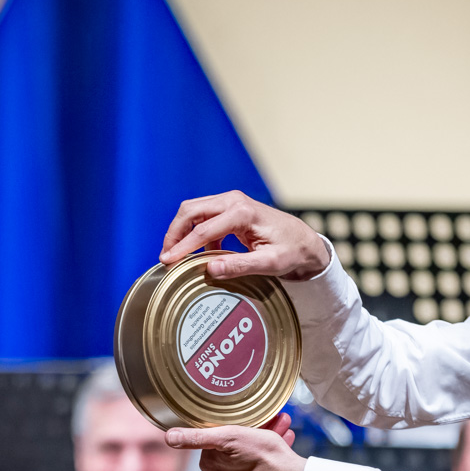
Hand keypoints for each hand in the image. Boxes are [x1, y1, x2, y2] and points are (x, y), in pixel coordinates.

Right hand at [160, 191, 330, 280]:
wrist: (304, 242)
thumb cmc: (291, 251)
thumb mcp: (269, 263)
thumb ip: (239, 266)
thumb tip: (209, 269)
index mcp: (242, 212)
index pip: (203, 230)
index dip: (182, 247)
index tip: (167, 262)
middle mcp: (234, 201)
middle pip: (190, 211)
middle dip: (174, 233)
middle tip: (165, 257)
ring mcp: (231, 202)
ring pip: (193, 211)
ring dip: (180, 231)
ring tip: (174, 255)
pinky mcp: (230, 209)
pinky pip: (203, 217)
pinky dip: (193, 233)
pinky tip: (196, 253)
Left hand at [166, 414, 302, 470]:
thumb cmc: (265, 457)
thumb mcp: (230, 437)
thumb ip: (198, 437)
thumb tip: (169, 437)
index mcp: (210, 468)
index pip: (215, 439)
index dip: (232, 427)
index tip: (248, 422)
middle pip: (233, 447)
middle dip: (252, 433)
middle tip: (270, 421)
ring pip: (247, 455)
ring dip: (264, 439)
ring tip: (280, 429)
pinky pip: (257, 466)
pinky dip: (268, 454)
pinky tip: (282, 442)